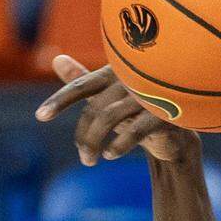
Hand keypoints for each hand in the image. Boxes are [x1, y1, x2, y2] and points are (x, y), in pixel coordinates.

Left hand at [35, 56, 199, 164]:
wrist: (180, 130)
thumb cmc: (141, 108)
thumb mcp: (110, 98)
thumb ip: (84, 81)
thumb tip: (56, 58)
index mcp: (115, 72)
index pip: (81, 86)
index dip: (60, 100)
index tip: (40, 117)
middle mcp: (130, 79)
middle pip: (94, 108)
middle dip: (83, 136)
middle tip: (83, 159)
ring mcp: (148, 94)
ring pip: (110, 118)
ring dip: (95, 143)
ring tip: (90, 162)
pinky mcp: (165, 112)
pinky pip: (136, 129)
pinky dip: (120, 144)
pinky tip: (110, 155)